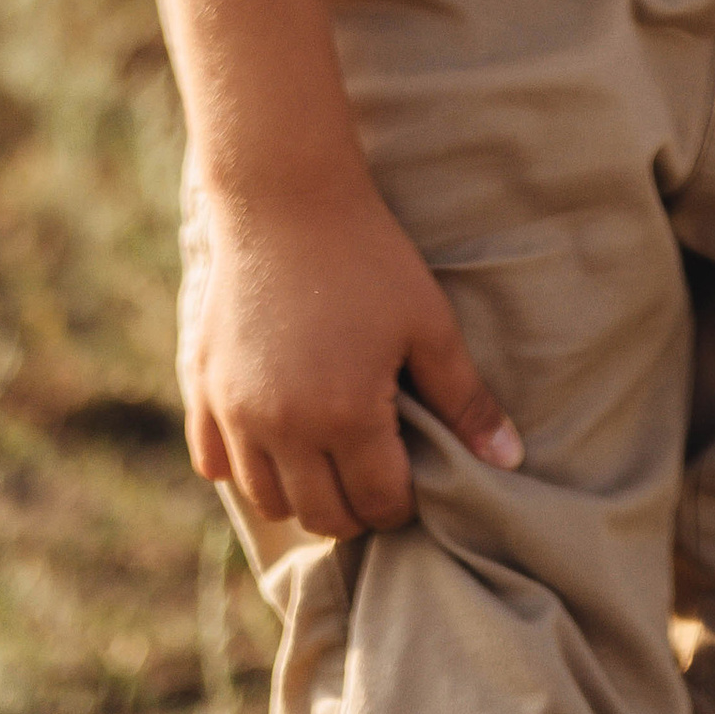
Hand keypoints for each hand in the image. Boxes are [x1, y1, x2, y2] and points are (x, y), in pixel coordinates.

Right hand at [180, 160, 523, 538]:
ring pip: (266, 500)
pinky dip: (243, 465)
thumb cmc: (367, 257)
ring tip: (326, 457)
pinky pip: (213, 462)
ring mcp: (236, 411)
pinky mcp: (203, 387)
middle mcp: (285, 427)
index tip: (410, 472)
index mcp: (347, 416)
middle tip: (372, 471)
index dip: (402, 499)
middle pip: (321, 516)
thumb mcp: (428, 323)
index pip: (378, 503)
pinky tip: (273, 436)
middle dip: (355, 507)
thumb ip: (466, 400)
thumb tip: (511, 460)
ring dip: (300, 494)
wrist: (285, 197)